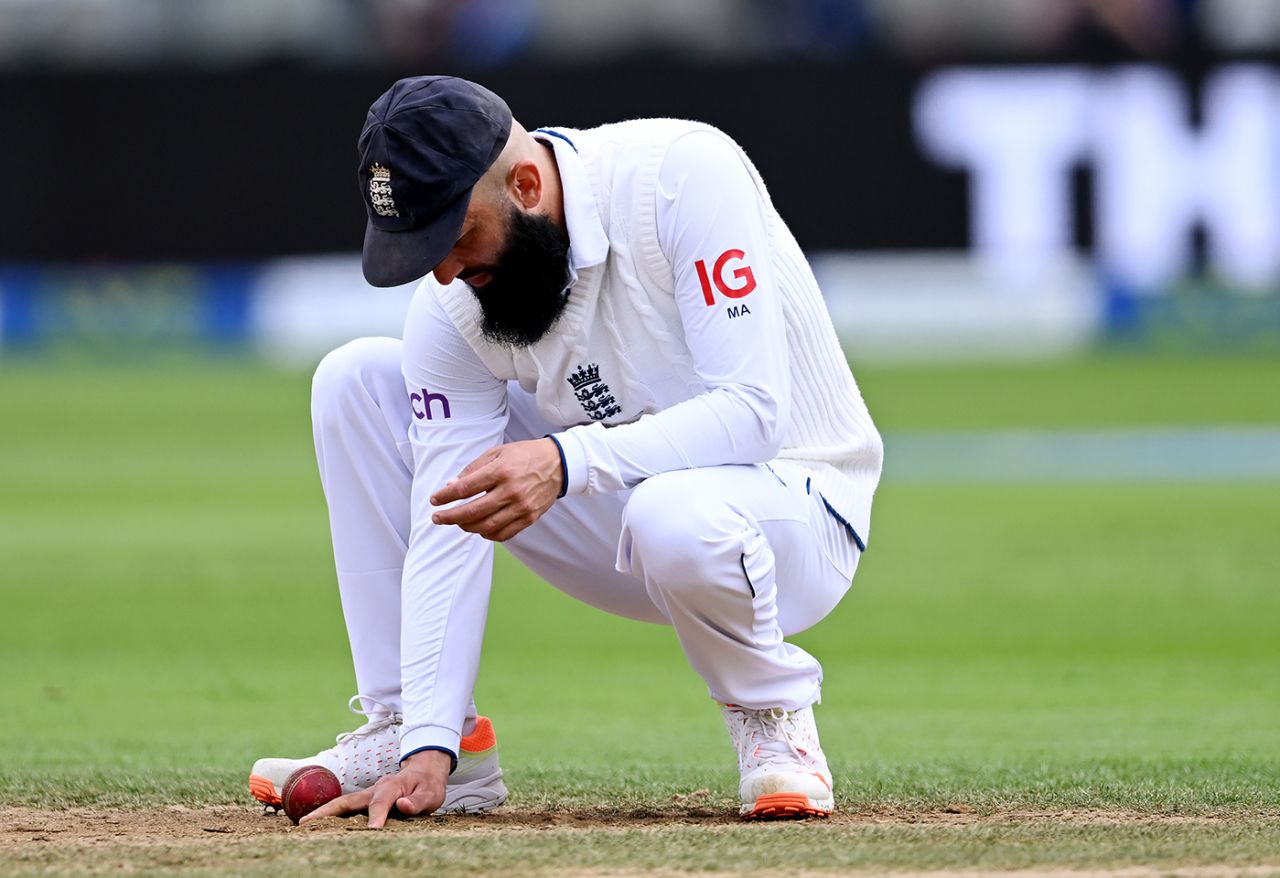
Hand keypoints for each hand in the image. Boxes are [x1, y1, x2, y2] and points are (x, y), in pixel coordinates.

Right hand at [299, 749, 450, 827]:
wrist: (424, 772)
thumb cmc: (427, 786)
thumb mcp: (431, 794)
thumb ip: (418, 801)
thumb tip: (404, 806)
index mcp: (392, 787)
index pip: (381, 802)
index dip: (377, 816)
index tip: (373, 830)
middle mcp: (375, 789)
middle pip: (348, 801)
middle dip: (327, 811)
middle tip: (306, 823)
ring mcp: (368, 795)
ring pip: (343, 804)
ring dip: (323, 813)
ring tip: (302, 825)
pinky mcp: (366, 801)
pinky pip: (347, 809)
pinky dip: (331, 815)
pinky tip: (319, 826)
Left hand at [429, 438, 563, 541]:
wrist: (559, 464)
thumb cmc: (525, 455)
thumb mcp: (497, 452)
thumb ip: (474, 469)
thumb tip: (452, 485)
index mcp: (501, 471)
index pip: (465, 488)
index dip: (446, 496)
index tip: (435, 500)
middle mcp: (511, 491)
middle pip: (472, 511)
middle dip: (450, 516)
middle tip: (437, 518)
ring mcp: (521, 507)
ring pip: (486, 526)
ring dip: (467, 527)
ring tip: (457, 522)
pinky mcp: (530, 518)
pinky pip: (504, 534)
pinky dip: (488, 534)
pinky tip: (479, 528)